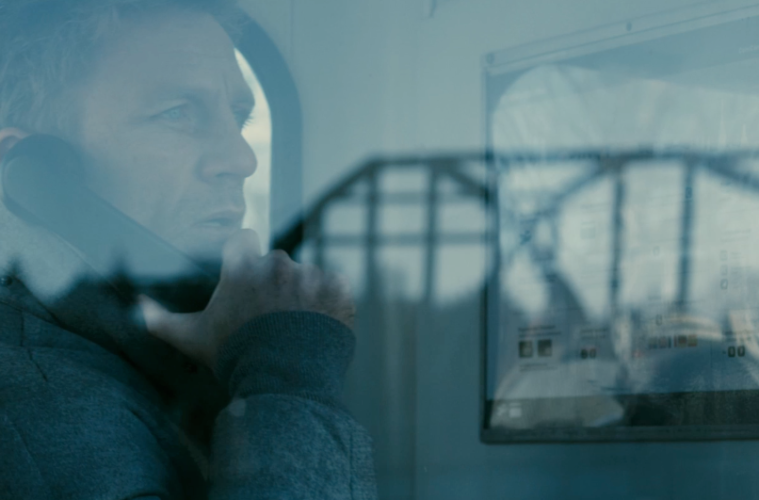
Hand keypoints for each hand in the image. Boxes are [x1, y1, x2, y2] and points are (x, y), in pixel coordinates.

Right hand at [139, 229, 354, 370]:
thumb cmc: (234, 355)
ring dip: (304, 295)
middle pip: (277, 264)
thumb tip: (135, 305)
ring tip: (298, 328)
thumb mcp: (192, 338)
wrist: (285, 380)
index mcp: (244, 266)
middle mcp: (278, 263)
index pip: (244, 240)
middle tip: (272, 317)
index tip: (246, 277)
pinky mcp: (338, 288)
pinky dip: (330, 302)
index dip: (245, 256)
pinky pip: (335, 287)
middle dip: (275, 284)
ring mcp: (310, 274)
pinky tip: (319, 326)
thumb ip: (160, 319)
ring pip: (307, 276)